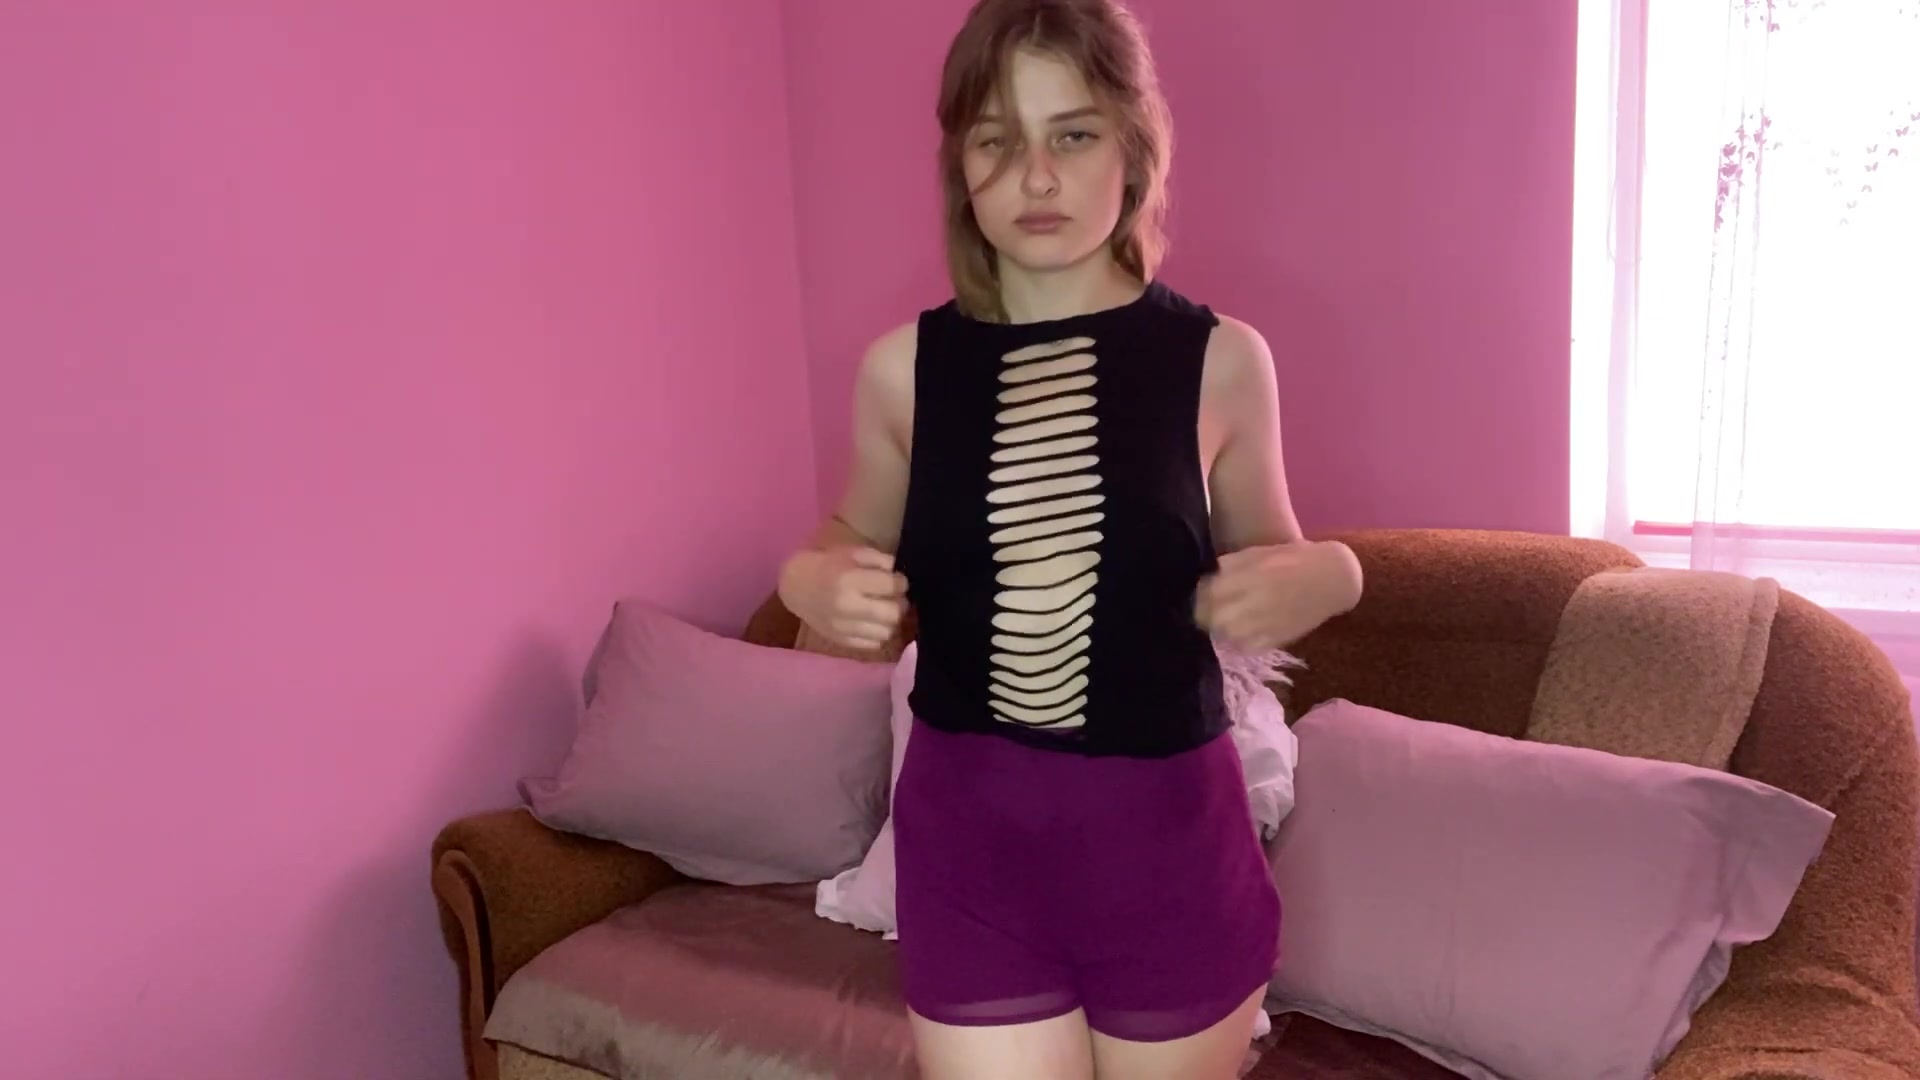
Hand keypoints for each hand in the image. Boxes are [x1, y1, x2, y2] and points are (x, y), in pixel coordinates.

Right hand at [779, 546, 908, 650]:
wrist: (796, 585)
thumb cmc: (827, 564)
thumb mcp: (852, 552)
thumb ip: (879, 560)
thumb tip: (898, 574)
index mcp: (849, 580)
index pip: (892, 587)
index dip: (901, 583)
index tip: (898, 581)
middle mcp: (847, 607)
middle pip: (893, 614)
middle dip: (900, 604)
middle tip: (895, 598)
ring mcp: (843, 627)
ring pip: (886, 632)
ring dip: (889, 621)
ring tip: (884, 611)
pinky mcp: (840, 640)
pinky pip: (872, 644)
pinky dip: (877, 634)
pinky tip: (872, 622)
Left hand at [1194, 543, 1351, 650]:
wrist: (1332, 578)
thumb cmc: (1294, 559)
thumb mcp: (1260, 553)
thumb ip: (1232, 564)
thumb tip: (1211, 575)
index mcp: (1245, 577)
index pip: (1206, 593)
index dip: (1199, 594)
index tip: (1200, 593)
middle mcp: (1251, 602)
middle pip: (1211, 617)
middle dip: (1205, 613)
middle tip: (1208, 609)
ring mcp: (1263, 623)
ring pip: (1225, 634)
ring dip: (1220, 628)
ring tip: (1225, 621)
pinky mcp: (1276, 639)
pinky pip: (1246, 647)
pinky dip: (1240, 641)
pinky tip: (1244, 631)